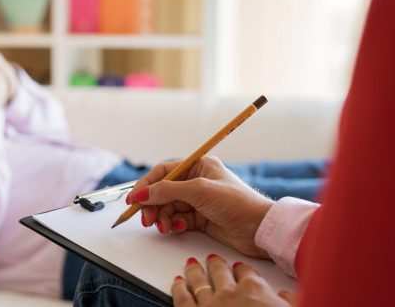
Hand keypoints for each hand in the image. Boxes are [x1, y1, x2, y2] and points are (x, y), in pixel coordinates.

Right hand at [126, 156, 274, 257]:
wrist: (260, 229)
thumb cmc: (238, 203)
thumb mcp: (199, 191)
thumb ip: (167, 191)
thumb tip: (141, 194)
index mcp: (198, 166)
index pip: (163, 172)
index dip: (146, 185)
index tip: (133, 199)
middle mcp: (197, 182)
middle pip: (163, 192)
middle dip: (152, 205)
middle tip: (146, 218)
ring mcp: (199, 201)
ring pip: (168, 208)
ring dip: (162, 217)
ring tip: (163, 227)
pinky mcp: (201, 219)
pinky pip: (178, 220)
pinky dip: (175, 224)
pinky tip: (180, 227)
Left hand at [172, 255, 294, 305]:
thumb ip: (291, 301)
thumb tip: (287, 295)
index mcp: (254, 289)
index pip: (247, 273)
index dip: (242, 270)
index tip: (240, 268)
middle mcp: (229, 293)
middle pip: (220, 272)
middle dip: (216, 264)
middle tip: (212, 259)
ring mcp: (209, 304)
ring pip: (199, 281)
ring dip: (195, 272)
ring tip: (191, 264)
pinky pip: (183, 298)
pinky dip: (179, 288)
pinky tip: (178, 282)